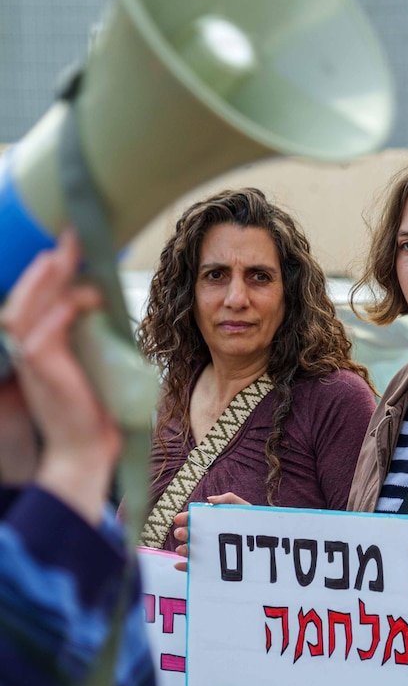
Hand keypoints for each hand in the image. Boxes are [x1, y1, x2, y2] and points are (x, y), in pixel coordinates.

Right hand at [0, 230, 120, 523]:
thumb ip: (89, 334)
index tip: (69, 245)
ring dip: (48, 281)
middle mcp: (26, 348)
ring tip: (66, 257)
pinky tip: (79, 300)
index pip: (35, 299)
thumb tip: (103, 303)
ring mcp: (29, 359)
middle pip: (26, 296)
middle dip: (48, 264)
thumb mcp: (92, 363)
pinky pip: (43, 334)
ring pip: (26, 309)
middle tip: (71, 237)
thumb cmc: (94, 408)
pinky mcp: (41, 370)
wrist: (86, 448)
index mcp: (37, 344)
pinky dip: (60, 313)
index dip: (47, 271)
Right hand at [172, 491, 250, 564]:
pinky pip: (196, 567)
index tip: (179, 518)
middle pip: (192, 535)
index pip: (196, 519)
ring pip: (192, 551)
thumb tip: (209, 499)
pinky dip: (186, 567)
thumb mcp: (243, 508)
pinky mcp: (212, 567)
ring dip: (183, 550)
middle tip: (181, 533)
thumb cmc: (253, 524)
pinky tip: (179, 565)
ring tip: (182, 549)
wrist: (268, 543)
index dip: (186, 518)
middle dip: (183, 533)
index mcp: (212, 522)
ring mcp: (209, 552)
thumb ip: (228, 499)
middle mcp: (208, 537)